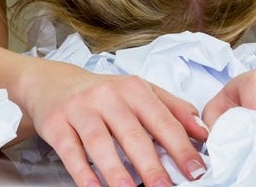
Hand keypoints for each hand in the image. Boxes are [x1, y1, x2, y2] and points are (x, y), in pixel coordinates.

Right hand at [21, 60, 208, 186]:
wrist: (53, 82)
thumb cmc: (103, 93)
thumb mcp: (140, 92)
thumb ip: (173, 109)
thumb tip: (203, 132)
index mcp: (134, 89)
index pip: (162, 120)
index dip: (181, 147)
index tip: (196, 170)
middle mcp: (108, 96)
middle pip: (133, 135)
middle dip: (152, 166)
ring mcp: (81, 109)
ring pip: (100, 143)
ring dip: (117, 171)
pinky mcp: (57, 124)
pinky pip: (71, 151)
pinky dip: (83, 173)